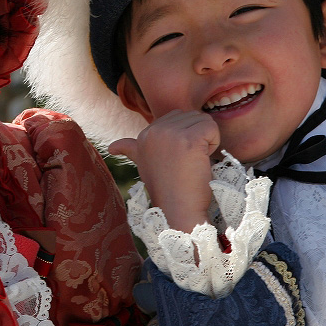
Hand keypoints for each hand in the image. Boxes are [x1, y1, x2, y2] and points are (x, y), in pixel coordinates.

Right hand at [108, 109, 218, 232]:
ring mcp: (171, 134)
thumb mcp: (144, 164)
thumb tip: (111, 147)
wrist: (177, 210)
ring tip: (194, 161)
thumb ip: (130, 150)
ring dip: (206, 140)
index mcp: (144, 134)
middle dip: (197, 136)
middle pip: (191, 116)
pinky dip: (214, 143)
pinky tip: (202, 160)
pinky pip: (212, 127)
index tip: (177, 160)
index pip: (176, 117)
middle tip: (187, 162)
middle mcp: (154, 130)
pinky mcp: (189, 140)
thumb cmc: (167, 189)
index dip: (184, 137)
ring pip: (203, 120)